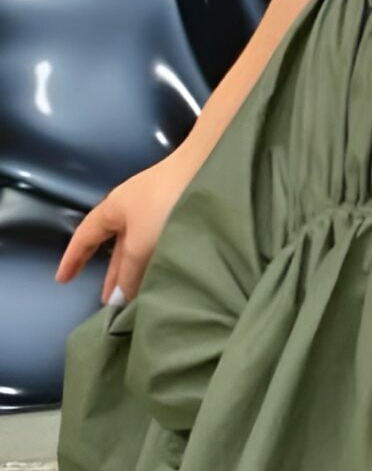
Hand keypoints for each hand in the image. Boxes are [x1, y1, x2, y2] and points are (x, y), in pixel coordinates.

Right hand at [52, 148, 202, 306]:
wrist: (210, 166)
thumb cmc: (166, 202)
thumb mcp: (140, 242)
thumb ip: (129, 272)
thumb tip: (122, 295)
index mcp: (115, 207)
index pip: (86, 236)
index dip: (73, 258)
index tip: (62, 280)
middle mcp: (134, 208)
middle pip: (117, 246)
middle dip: (112, 274)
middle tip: (108, 304)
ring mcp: (159, 209)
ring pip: (141, 247)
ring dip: (136, 271)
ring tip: (137, 299)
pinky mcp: (183, 213)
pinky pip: (160, 244)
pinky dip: (155, 263)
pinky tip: (163, 279)